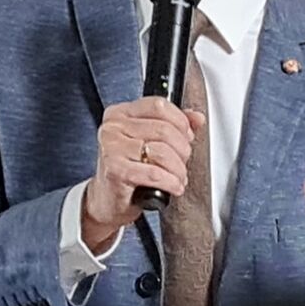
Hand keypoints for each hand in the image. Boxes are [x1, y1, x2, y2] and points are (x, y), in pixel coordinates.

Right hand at [82, 97, 207, 250]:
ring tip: (179, 178)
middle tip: (183, 162)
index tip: (187, 136)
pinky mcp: (115, 170)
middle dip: (182, 150)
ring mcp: (112, 148)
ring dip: (178, 169)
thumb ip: (173, 125)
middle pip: (164, 130)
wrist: (107, 200)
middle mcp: (113, 127)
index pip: (159, 105)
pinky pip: (155, 174)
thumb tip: (197, 118)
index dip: (180, 121)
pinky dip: (171, 182)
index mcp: (120, 113)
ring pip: (162, 152)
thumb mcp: (148, 141)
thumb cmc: (128, 169)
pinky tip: (174, 187)